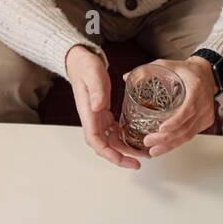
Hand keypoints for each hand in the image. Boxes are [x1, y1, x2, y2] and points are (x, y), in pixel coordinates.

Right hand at [65, 44, 144, 170]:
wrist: (79, 61)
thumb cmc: (85, 66)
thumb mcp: (92, 75)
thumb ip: (96, 90)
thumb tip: (99, 107)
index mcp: (88, 113)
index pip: (96, 141)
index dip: (108, 154)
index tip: (122, 159)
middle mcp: (92, 119)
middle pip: (104, 146)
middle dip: (121, 157)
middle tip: (139, 162)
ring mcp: (97, 117)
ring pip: (111, 141)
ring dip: (125, 149)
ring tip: (142, 152)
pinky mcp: (103, 113)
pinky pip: (113, 131)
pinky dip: (124, 138)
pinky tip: (135, 138)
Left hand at [126, 56, 216, 157]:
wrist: (207, 74)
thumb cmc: (186, 70)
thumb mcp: (166, 65)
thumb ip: (146, 71)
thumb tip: (126, 77)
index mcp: (195, 88)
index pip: (188, 108)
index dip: (175, 121)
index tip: (162, 128)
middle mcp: (203, 103)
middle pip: (186, 126)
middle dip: (166, 138)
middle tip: (149, 141)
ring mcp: (206, 114)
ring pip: (188, 134)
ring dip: (170, 144)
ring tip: (154, 150)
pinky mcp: (205, 121)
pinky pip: (191, 134)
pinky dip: (177, 142)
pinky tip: (165, 146)